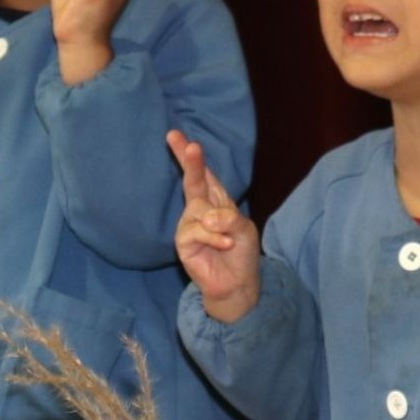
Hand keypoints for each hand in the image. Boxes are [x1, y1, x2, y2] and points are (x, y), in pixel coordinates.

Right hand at [171, 130, 259, 321]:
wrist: (236, 283)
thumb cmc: (241, 253)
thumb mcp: (243, 228)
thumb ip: (229, 217)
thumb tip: (207, 218)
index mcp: (215, 200)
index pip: (204, 175)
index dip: (192, 157)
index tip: (178, 136)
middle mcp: (199, 209)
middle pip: (191, 180)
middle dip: (187, 160)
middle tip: (176, 137)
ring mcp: (189, 224)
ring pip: (200, 211)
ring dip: (219, 225)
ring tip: (228, 240)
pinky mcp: (184, 241)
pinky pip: (197, 231)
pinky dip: (214, 238)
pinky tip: (225, 246)